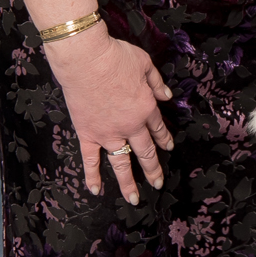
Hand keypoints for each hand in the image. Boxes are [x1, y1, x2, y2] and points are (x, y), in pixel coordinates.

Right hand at [43, 26, 173, 203]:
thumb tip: (167, 96)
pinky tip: (96, 191)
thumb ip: (156, 83)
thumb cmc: (116, 57)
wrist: (87, 60)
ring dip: (128, 182)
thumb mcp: (145, 64)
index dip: (164, 139)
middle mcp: (130, 126)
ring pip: (122, 163)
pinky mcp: (88, 134)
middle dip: (153, 169)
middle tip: (158, 183)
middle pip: (145, 152)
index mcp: (146, 108)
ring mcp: (109, 133)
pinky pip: (90, 159)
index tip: (168, 147)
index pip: (158, 128)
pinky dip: (92, 176)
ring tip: (134, 199)